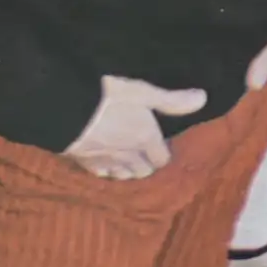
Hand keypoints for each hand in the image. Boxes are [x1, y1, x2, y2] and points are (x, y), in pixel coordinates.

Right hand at [61, 75, 206, 180]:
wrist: (63, 109)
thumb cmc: (106, 96)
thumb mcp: (141, 91)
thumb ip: (171, 99)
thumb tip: (203, 99)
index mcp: (146, 138)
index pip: (162, 159)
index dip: (164, 153)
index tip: (163, 146)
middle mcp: (128, 155)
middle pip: (144, 171)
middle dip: (148, 165)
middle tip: (146, 153)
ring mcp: (105, 162)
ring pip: (123, 175)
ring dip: (128, 170)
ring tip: (128, 160)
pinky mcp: (84, 162)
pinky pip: (101, 174)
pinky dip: (107, 171)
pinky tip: (104, 162)